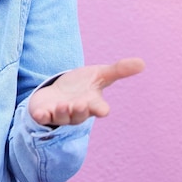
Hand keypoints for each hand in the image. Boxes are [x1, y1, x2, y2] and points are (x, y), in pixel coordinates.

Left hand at [28, 57, 145, 126]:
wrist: (58, 92)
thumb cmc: (81, 85)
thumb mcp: (99, 75)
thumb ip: (118, 70)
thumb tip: (142, 62)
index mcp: (91, 103)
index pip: (98, 108)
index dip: (100, 109)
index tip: (103, 110)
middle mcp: (76, 111)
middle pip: (79, 114)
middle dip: (79, 110)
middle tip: (78, 104)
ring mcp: (59, 114)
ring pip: (62, 117)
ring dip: (62, 112)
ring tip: (62, 105)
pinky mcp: (44, 113)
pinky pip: (43, 118)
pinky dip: (42, 116)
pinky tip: (40, 114)